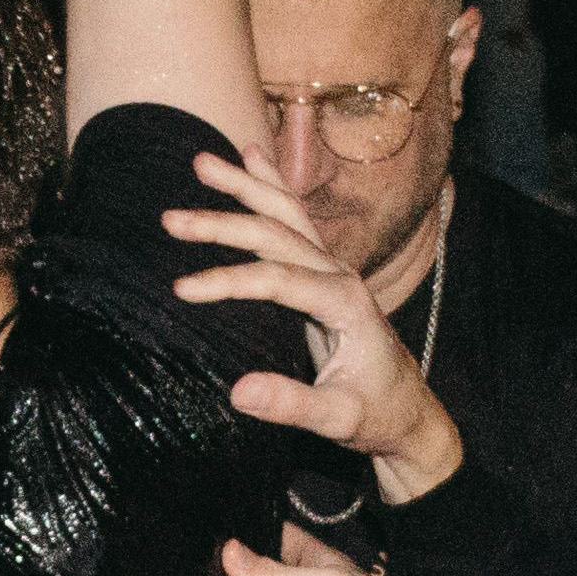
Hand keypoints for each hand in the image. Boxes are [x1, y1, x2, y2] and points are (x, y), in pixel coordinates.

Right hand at [168, 150, 466, 498]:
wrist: (406, 408)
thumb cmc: (375, 414)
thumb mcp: (337, 420)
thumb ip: (291, 405)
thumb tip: (238, 392)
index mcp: (345, 303)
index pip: (276, 280)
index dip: (227, 280)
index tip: (181, 289)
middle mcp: (340, 274)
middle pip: (276, 234)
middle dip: (222, 223)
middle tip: (169, 218)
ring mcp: (333, 268)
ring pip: (286, 214)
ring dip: (244, 185)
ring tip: (201, 161)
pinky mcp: (324, 272)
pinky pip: (294, 219)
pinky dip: (270, 186)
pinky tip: (251, 155)